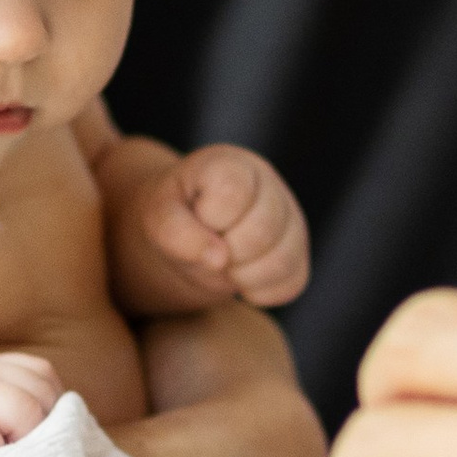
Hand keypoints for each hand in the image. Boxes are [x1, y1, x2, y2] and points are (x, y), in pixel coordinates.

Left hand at [125, 144, 311, 309]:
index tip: (197, 216)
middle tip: (208, 249)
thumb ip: (175, 230)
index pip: (235, 193)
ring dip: (243, 276)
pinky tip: (239, 279)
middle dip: (227, 250)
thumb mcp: (158, 214)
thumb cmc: (173, 214)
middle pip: (263, 230)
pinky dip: (261, 292)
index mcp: (233, 164)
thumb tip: (219, 259)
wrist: (187, 232)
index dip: (212, 216)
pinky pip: (293, 284)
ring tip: (222, 266)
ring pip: (283, 260)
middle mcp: (270, 186)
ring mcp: (289, 219)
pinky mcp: (298, 253)